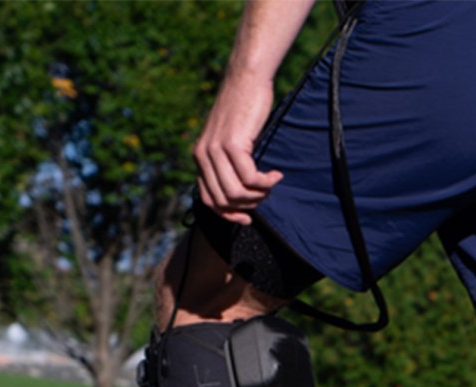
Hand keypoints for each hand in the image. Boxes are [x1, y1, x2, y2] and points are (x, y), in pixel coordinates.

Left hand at [193, 71, 282, 224]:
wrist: (246, 79)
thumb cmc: (243, 109)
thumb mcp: (230, 140)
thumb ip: (227, 163)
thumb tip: (240, 192)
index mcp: (199, 156)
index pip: (208, 200)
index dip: (228, 214)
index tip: (248, 218)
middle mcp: (203, 155)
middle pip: (224, 200)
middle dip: (249, 204)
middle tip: (266, 194)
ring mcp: (216, 150)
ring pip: (237, 192)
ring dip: (259, 194)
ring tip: (271, 183)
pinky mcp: (233, 144)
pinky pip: (250, 178)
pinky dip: (266, 182)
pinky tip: (276, 174)